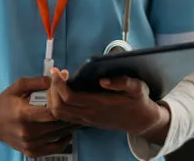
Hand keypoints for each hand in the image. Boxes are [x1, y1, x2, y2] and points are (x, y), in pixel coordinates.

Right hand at [0, 76, 76, 156]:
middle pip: (57, 125)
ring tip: (76, 118)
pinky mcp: (31, 152)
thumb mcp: (18, 86)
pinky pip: (53, 148)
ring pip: (57, 136)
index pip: (52, 112)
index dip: (63, 105)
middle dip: (70, 116)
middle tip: (77, 108)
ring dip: (69, 127)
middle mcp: (27, 132)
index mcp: (24, 114)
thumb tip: (59, 77)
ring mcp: (29, 144)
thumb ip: (38, 81)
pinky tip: (67, 133)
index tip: (69, 99)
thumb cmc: (5, 102)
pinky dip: (63, 141)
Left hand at [47, 68, 169, 139]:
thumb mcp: (138, 88)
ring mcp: (87, 120)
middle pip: (58, 107)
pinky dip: (57, 103)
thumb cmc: (138, 102)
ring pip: (58, 114)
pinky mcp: (86, 121)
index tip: (57, 71)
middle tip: (57, 74)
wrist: (141, 121)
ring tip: (58, 81)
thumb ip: (123, 82)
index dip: (58, 84)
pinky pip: (64, 116)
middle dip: (52, 89)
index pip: (70, 98)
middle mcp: (90, 115)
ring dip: (52, 97)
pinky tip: (63, 90)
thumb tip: (103, 80)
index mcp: (100, 105)